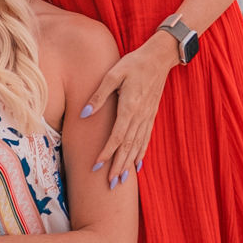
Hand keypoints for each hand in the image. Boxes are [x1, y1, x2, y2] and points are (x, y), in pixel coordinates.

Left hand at [80, 33, 178, 184]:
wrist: (159, 58)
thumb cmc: (133, 63)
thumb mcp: (113, 74)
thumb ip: (98, 96)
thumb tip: (83, 114)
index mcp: (129, 107)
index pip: (117, 136)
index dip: (107, 153)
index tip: (97, 166)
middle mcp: (139, 116)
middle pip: (128, 147)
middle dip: (118, 166)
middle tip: (110, 184)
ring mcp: (147, 117)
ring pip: (137, 146)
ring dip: (128, 164)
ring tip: (121, 180)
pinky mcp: (151, 116)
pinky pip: (146, 139)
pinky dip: (140, 154)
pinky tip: (137, 165)